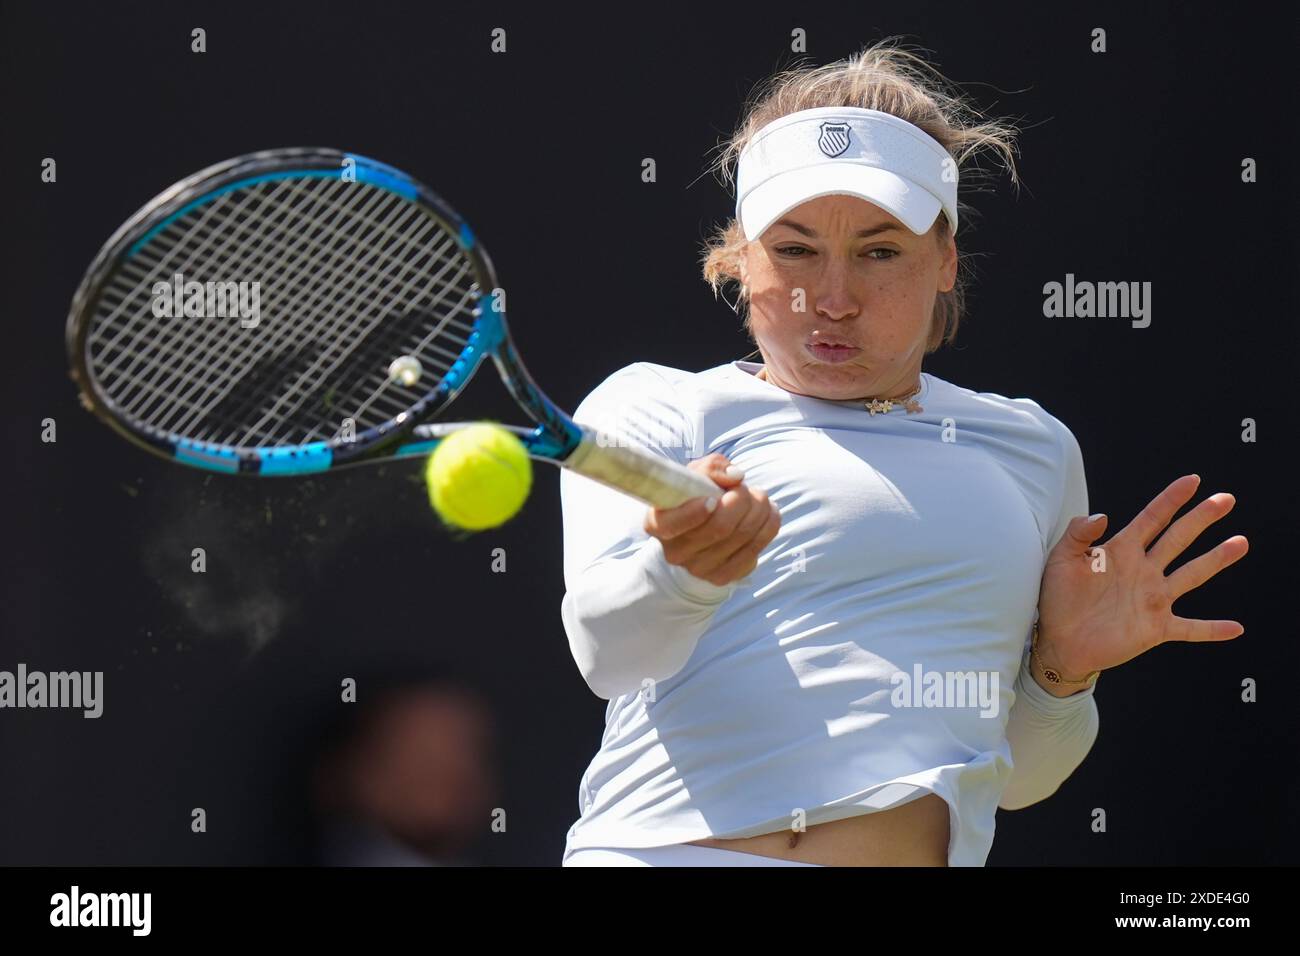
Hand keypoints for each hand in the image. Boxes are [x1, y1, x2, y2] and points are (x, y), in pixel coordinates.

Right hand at [643, 453, 780, 586]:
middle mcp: (676, 552)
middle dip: (742, 500)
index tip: (713, 499)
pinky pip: (756, 548)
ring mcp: (700, 568)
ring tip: (758, 497)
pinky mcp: (724, 576)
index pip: (671, 524)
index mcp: (658, 524)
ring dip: (760, 509)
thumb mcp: (694, 476)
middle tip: (744, 488)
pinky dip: (769, 524)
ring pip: (742, 535)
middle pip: (719, 527)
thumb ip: (711, 467)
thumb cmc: (694, 497)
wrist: (698, 534)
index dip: (694, 512)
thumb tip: (736, 476)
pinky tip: (768, 512)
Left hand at [1036, 474, 1248, 681]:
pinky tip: (1235, 628)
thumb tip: (1101, 515)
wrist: (1058, 641)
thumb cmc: (1057, 598)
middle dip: (1202, 518)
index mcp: (1121, 551)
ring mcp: (1153, 599)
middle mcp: (1143, 571)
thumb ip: (1078, 534)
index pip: (1152, 518)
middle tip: (1226, 499)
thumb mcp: (1061, 560)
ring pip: (1192, 575)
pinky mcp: (1156, 628)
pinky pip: (1190, 628)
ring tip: (1240, 543)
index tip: (1192, 480)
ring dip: (1216, 559)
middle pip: (1178, 538)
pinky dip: (1212, 629)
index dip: (1171, 499)